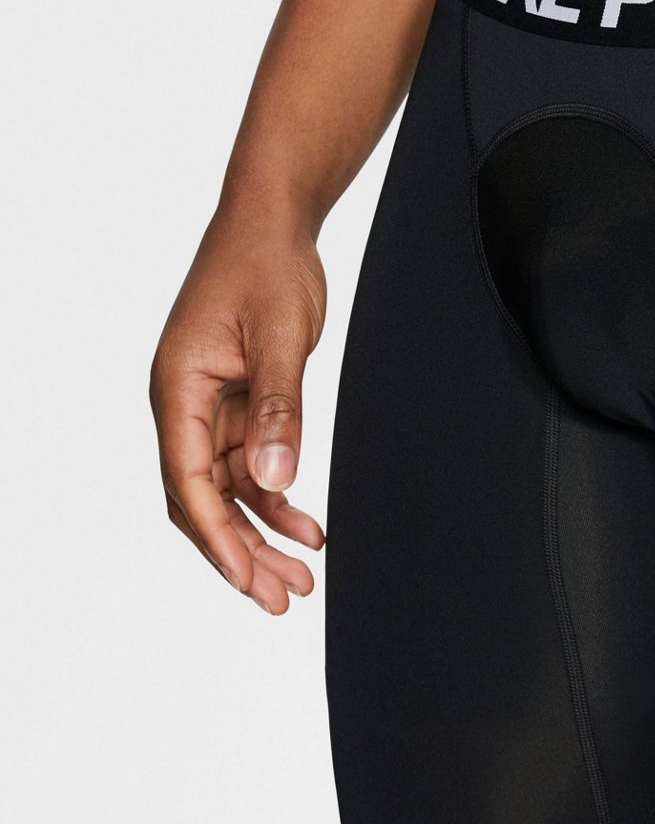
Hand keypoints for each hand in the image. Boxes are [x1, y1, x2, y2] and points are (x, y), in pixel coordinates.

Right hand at [150, 204, 326, 612]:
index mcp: (177, 389)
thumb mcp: (279, 340)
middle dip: (239, 552)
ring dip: (262, 534)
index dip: (218, 536)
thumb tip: (274, 482)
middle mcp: (185, 405)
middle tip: (280, 599)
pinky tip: (308, 528)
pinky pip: (251, 468)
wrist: (274, 224)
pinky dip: (277, 500)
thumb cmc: (265, 267)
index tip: (248, 579)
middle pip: (202, 500)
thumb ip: (279, 412)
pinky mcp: (239, 405)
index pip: (187, 482)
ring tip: (301, 578)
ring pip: (228, 491)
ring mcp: (210, 408)